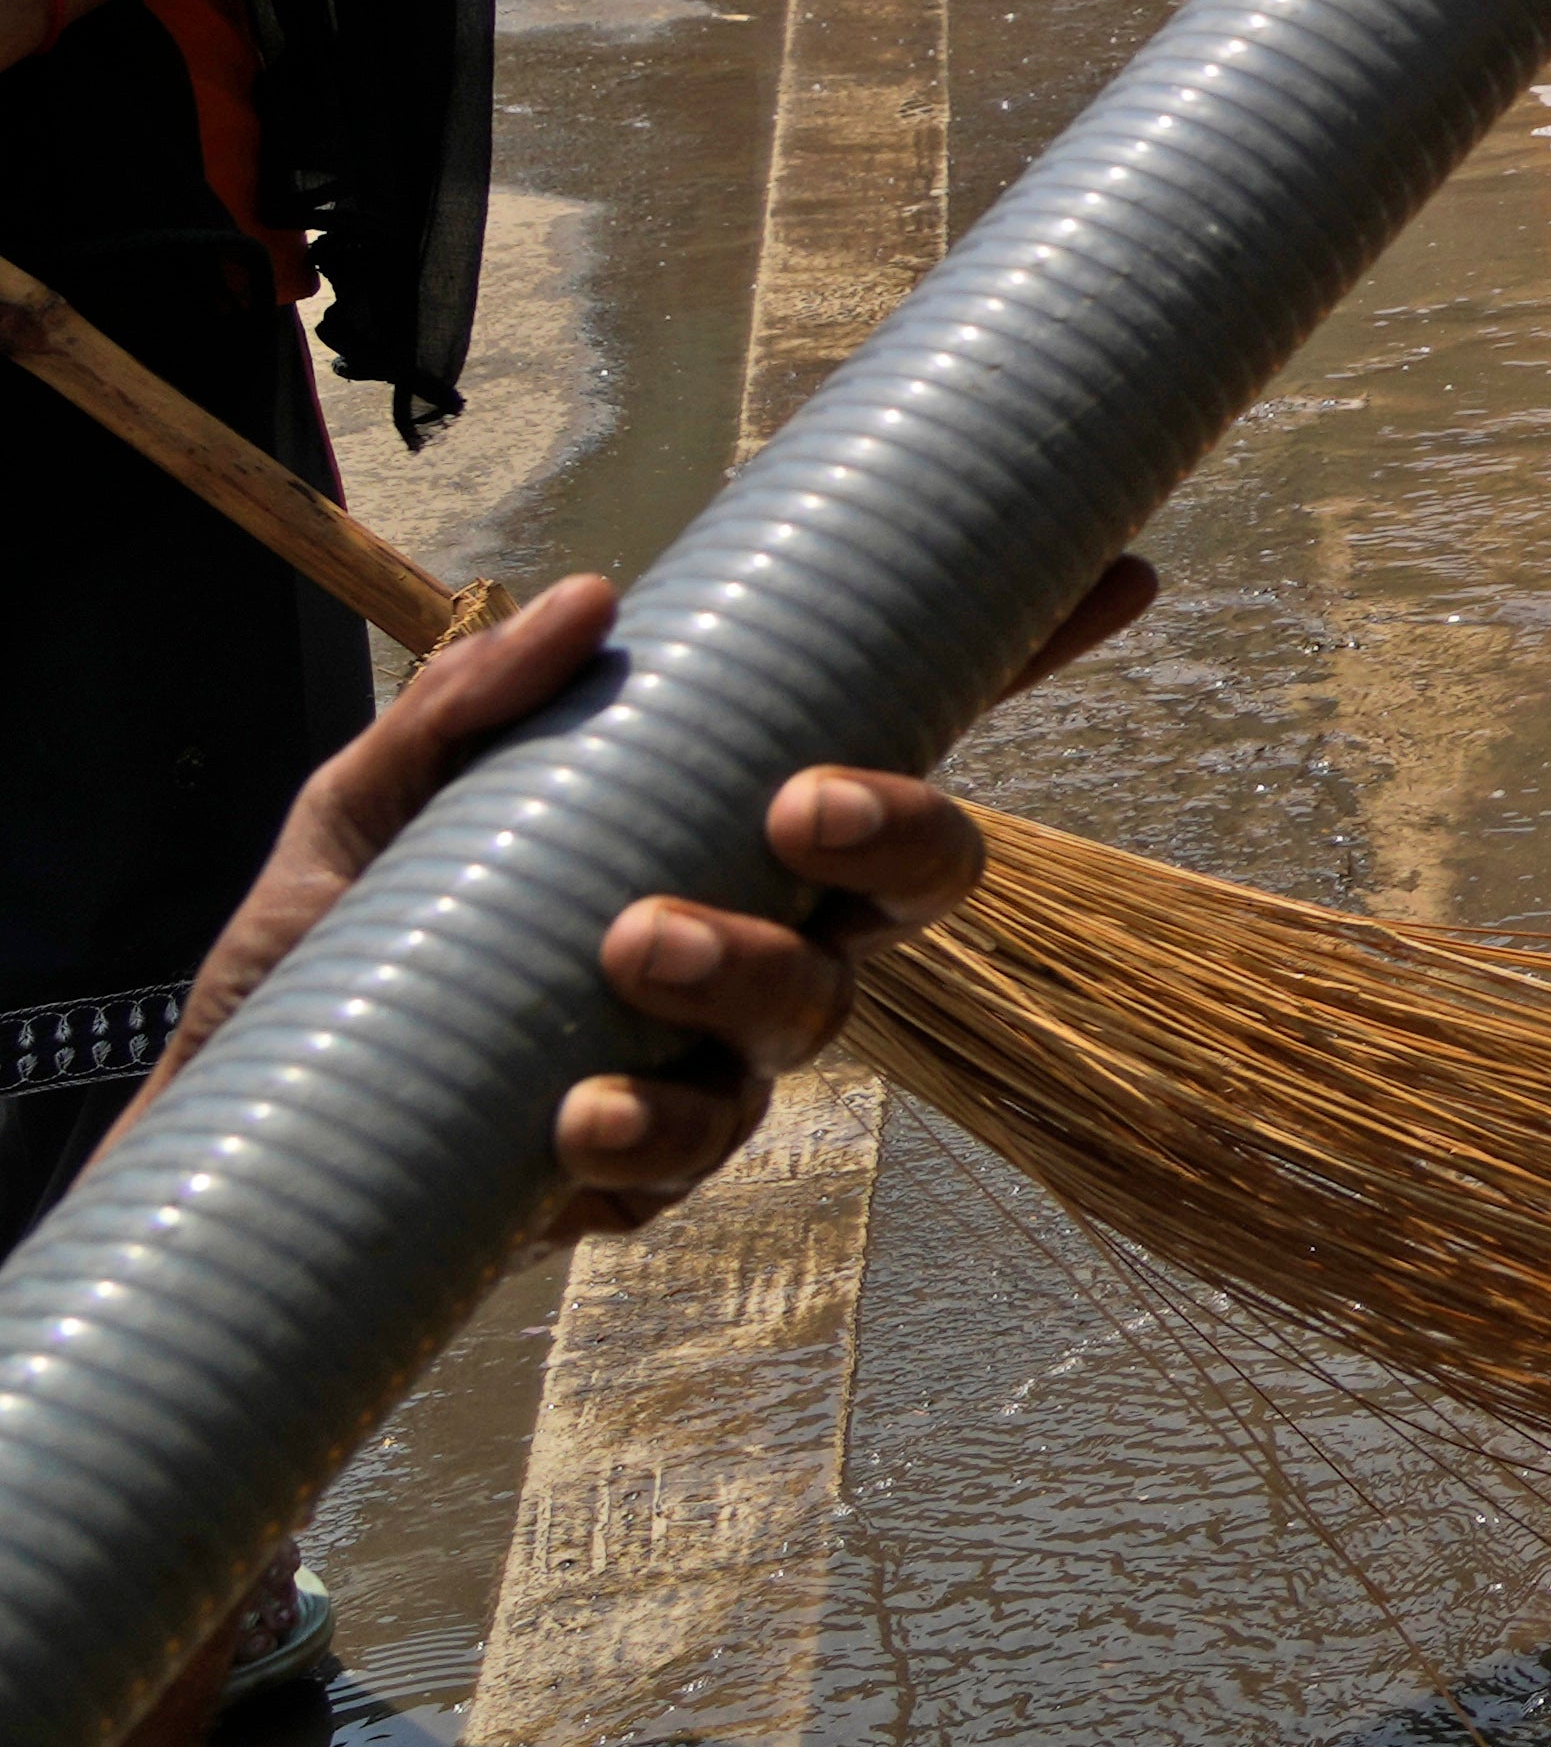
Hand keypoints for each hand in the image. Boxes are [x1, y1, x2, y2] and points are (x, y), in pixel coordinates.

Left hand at [113, 556, 1153, 1233]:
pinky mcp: (635, 1172)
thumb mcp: (372, 803)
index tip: (1117, 574)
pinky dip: (647, 1135)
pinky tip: (577, 1118)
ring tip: (636, 949)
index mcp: (723, 819)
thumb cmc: (332, 944)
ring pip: (817, 1017)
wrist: (235, 1129)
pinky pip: (689, 1162)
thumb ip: (465, 704)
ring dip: (752, 976)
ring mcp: (711, 1055)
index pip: (905, 728)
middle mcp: (760, 930)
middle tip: (798, 807)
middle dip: (901, 835)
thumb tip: (591, 599)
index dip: (1027, 653)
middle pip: (919, 882)